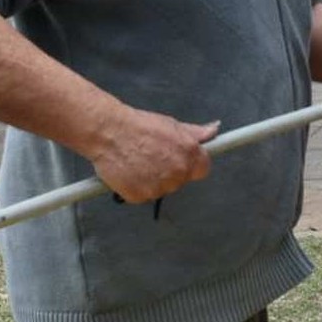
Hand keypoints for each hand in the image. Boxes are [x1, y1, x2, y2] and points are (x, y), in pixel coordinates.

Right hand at [88, 107, 218, 203]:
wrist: (109, 132)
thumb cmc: (138, 126)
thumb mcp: (171, 125)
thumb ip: (195, 133)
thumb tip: (213, 130)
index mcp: (189, 154)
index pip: (203, 169)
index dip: (192, 164)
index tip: (181, 159)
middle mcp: (177, 173)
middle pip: (181, 180)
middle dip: (170, 171)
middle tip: (153, 156)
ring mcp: (159, 187)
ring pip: (162, 189)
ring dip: (153, 180)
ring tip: (138, 162)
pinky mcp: (140, 196)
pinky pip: (143, 196)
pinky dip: (136, 187)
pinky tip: (129, 171)